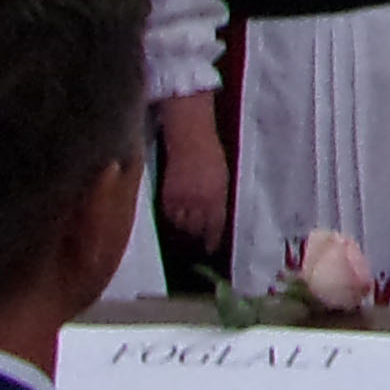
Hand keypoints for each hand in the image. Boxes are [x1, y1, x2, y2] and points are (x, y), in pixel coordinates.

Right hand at [161, 122, 233, 249]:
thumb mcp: (222, 180)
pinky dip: (171, 221)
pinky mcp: (166, 196)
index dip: (211, 240)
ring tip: (182, 238)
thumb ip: (219, 201)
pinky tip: (172, 222)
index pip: (214, 226)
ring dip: (182, 233)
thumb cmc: (211, 157)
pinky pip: (168, 216)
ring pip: (180, 226)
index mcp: (217, 198)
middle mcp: (200, 202)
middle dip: (196, 240)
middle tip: (194, 248)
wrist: (190, 139)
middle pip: (195, 230)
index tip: (210, 250)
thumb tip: (215, 221)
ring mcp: (182, 200)